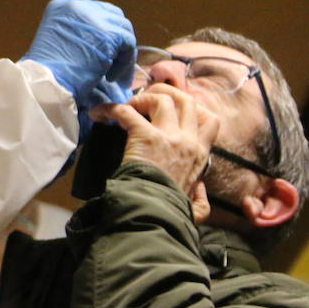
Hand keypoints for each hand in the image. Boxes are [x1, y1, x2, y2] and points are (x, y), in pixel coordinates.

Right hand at [19, 0, 136, 137]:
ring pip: (123, 30)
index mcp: (61, 7)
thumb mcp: (56, 43)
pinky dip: (125, 63)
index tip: (103, 51)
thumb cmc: (45, 73)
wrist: (45, 84)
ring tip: (113, 74)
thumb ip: (75, 34)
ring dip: (122, 53)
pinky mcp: (110, 34)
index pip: (93, 11)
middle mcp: (77, 6)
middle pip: (111, 15)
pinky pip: (128, 45)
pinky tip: (113, 78)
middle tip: (113, 61)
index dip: (102, 31)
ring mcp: (95, 18)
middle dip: (116, 38)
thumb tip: (98, 40)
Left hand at [89, 83, 220, 220]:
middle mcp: (187, 140)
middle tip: (148, 99)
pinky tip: (98, 113)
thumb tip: (200, 189)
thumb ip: (201, 199)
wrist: (154, 214)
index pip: (210, 121)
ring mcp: (167, 136)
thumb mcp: (197, 209)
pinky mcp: (144, 136)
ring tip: (129, 106)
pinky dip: (110, 109)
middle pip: (186, 101)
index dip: (193, 109)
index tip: (176, 111)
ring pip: (162, 100)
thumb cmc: (172, 212)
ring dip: (143, 98)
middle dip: (168, 93)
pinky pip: (126, 112)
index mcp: (200, 155)